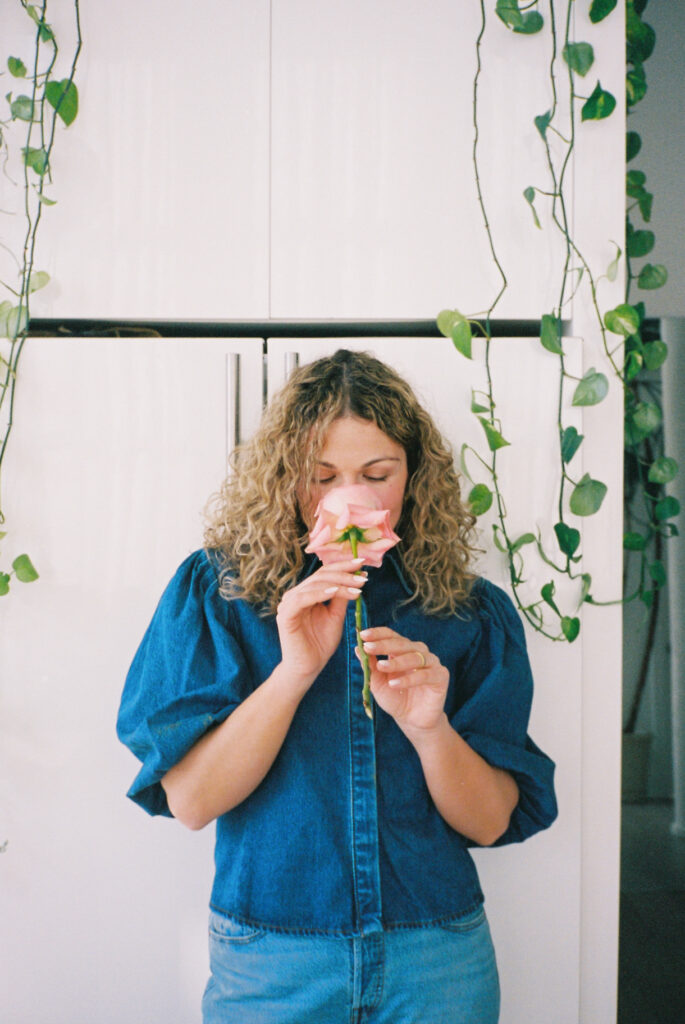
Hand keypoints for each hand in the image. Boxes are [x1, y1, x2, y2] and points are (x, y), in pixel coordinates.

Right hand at [276, 558, 366, 692]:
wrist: (308, 667)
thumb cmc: (321, 644)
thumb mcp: (336, 617)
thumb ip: (341, 598)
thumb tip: (356, 578)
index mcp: (306, 593)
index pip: (325, 573)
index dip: (344, 566)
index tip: (363, 563)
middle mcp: (296, 595)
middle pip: (321, 575)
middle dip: (345, 572)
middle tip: (364, 574)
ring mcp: (288, 603)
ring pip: (315, 584)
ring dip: (338, 582)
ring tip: (358, 585)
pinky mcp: (286, 614)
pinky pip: (303, 598)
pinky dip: (320, 593)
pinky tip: (336, 591)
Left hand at [358, 627, 448, 734]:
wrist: (412, 720)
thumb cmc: (395, 698)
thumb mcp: (377, 683)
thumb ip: (370, 666)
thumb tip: (357, 648)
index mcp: (403, 650)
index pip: (391, 636)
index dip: (378, 634)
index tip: (363, 635)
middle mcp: (419, 652)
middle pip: (402, 643)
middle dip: (384, 645)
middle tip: (368, 647)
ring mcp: (431, 663)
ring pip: (414, 657)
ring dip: (396, 662)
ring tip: (381, 667)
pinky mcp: (441, 676)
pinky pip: (425, 675)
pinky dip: (409, 679)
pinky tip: (394, 684)